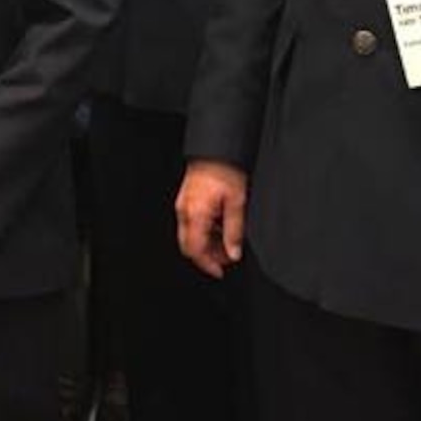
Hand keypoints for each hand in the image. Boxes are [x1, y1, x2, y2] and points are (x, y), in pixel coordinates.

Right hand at [175, 160, 246, 277]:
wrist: (217, 149)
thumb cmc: (226, 170)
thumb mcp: (237, 204)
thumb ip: (234, 232)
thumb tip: (233, 253)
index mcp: (196, 215)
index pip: (196, 250)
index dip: (208, 265)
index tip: (220, 271)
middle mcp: (185, 211)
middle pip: (189, 246)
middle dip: (207, 256)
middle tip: (226, 257)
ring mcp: (183, 205)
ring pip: (189, 235)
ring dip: (207, 243)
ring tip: (226, 241)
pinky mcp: (186, 199)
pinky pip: (191, 222)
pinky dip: (204, 230)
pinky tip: (219, 226)